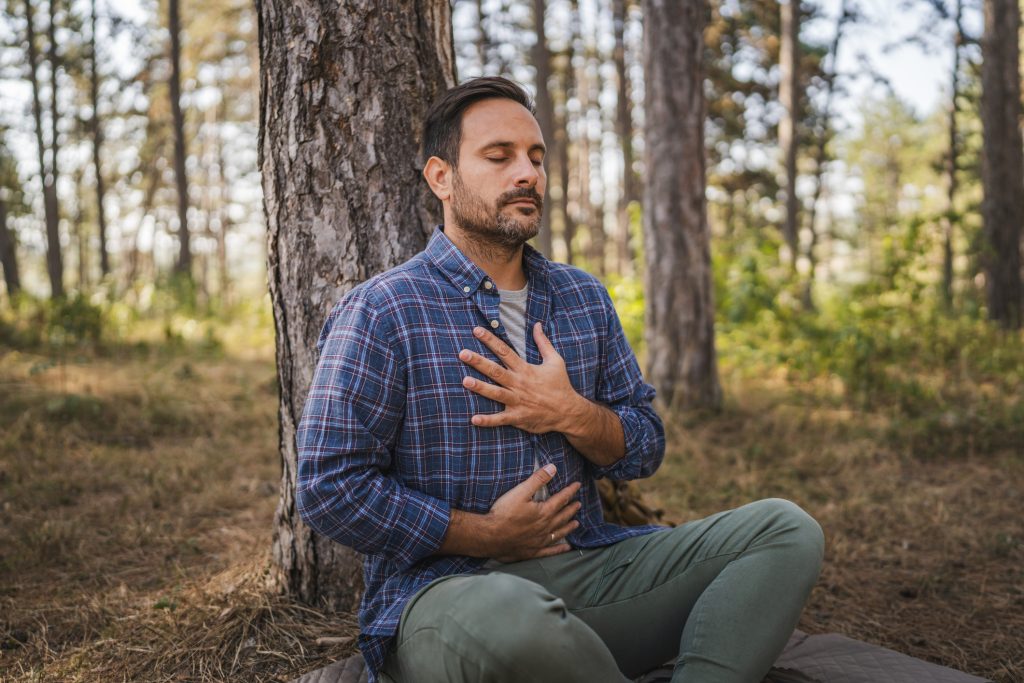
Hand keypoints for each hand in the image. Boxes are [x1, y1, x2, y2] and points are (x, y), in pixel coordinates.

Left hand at [459, 323, 582, 433]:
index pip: (505, 351)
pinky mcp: (518, 417)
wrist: (569, 412)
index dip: (490, 340)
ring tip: (465, 381)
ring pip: (496, 393)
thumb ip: (543, 342)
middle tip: (463, 354)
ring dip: (480, 387)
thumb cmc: (561, 385)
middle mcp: (519, 384)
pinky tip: (474, 419)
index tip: (476, 330)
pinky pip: (501, 419)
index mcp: (525, 369)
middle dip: (478, 362)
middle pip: (496, 371)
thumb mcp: (555, 360)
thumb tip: (537, 324)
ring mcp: (518, 401)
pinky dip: (488, 420)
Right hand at [487, 464, 581, 562]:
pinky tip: (566, 548)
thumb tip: (553, 468)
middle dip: (571, 509)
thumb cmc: (504, 513)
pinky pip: (550, 551)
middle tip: (579, 504)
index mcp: (544, 512)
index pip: (561, 499)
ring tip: (576, 524)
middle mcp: (545, 527)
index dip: (570, 491)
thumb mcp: (520, 491)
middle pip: (562, 516)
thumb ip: (538, 479)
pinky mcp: (533, 551)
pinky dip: (560, 549)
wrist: (490, 536)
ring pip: (559, 533)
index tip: (578, 485)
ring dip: (568, 527)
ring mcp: (540, 541)